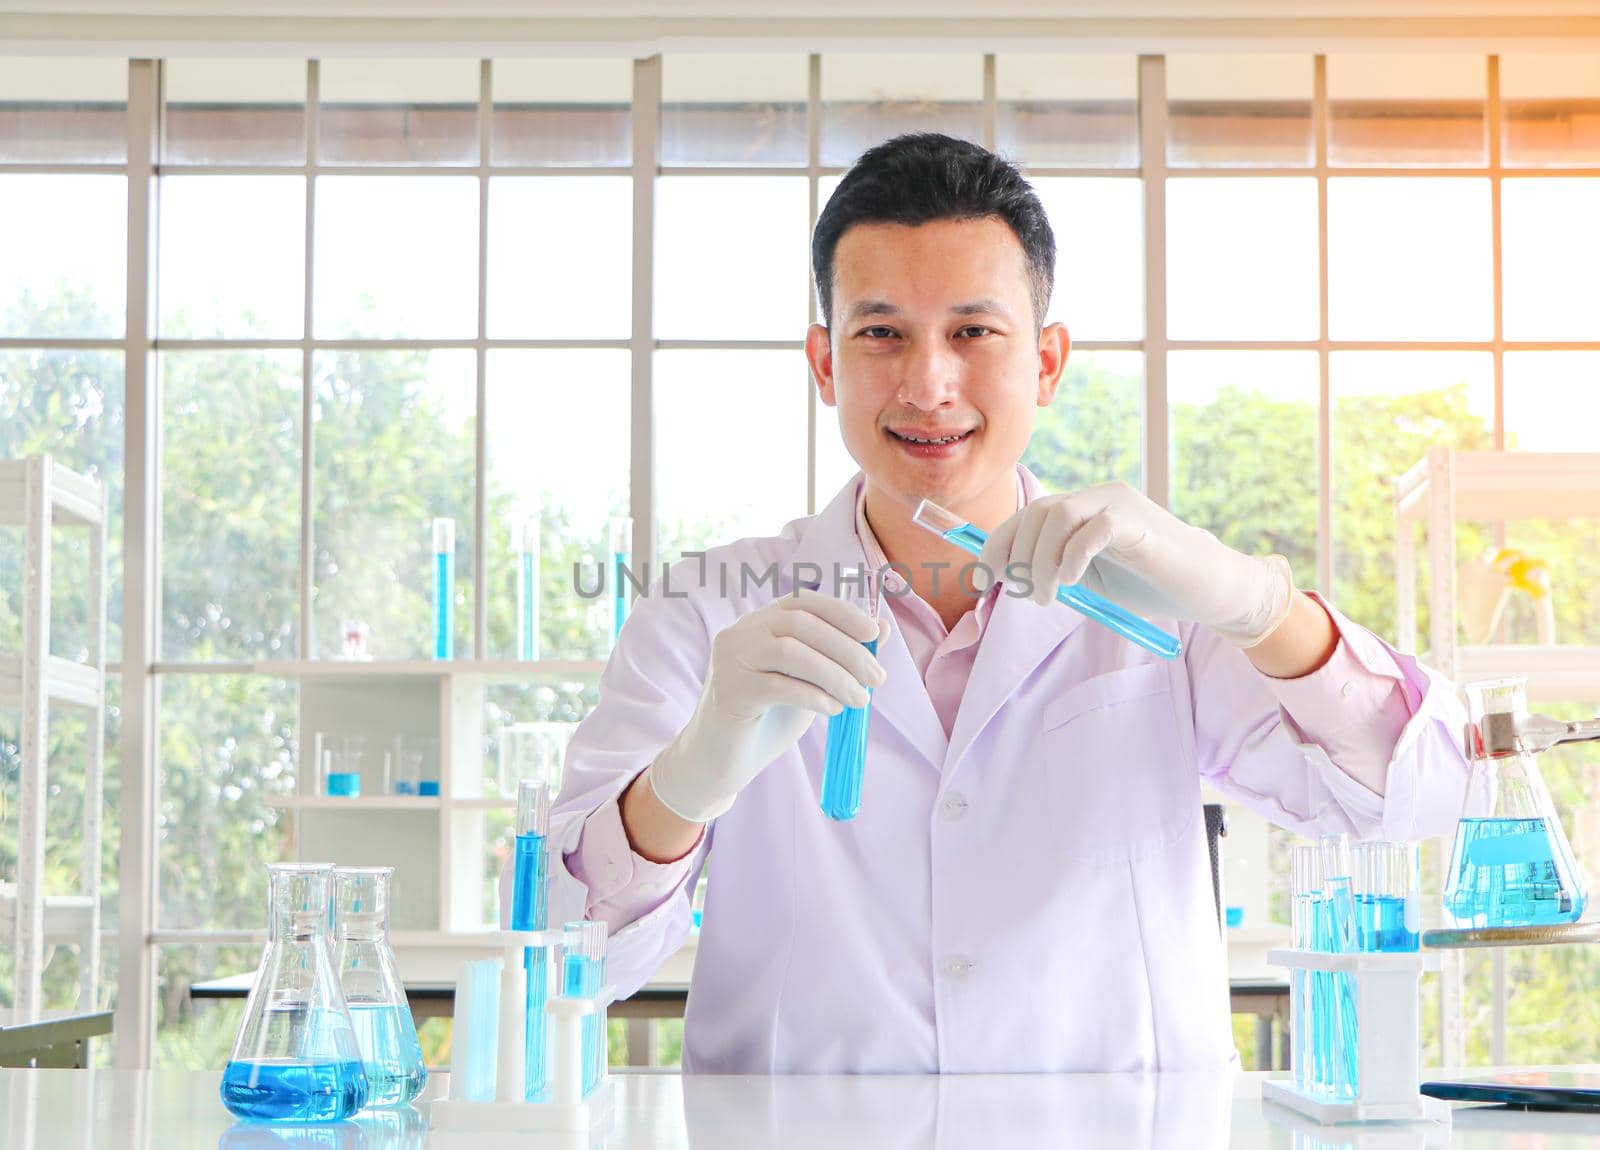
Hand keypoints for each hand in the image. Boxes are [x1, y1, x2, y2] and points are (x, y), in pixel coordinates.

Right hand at [646, 588, 887, 822]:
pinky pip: (777, 686)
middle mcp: (740, 633)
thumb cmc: (769, 718)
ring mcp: (730, 661)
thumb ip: (840, 654)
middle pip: (799, 624)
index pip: (803, 602)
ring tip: (860, 699)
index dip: (841, 612)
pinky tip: (832, 710)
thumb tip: (883, 627)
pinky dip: (813, 696)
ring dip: (834, 674)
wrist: (722, 761)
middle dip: (846, 649)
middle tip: (877, 677)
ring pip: (788, 651)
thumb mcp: (812, 682)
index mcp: (760, 622)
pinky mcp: (728, 692)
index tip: (873, 633)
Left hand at [976, 482, 1293, 647]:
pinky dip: (1073, 556)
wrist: (1206, 590)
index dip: (995, 545)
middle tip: (1025, 595)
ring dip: (1039, 560)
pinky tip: (1072, 582)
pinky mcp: (1138, 521)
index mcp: (1082, 508)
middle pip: (1035, 513)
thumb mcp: (1088, 577)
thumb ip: (1052, 568)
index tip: (982, 581)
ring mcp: (1118, 504)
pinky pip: (1093, 528)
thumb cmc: (1148, 584)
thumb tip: (1005, 574)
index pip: (1025, 516)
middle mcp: (1097, 497)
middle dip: (1015, 556)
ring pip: (1056, 515)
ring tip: (1046, 596)